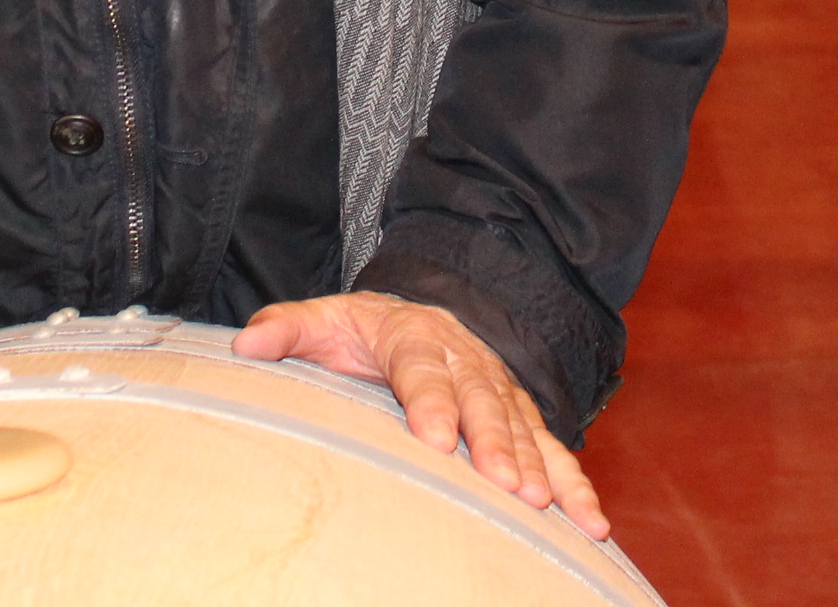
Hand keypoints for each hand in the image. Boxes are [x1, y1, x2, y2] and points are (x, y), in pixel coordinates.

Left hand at [232, 291, 608, 539]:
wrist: (422, 313)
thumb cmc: (365, 330)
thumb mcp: (323, 320)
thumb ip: (287, 329)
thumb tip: (247, 343)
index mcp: (414, 337)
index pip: (422, 370)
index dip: (429, 402)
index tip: (432, 437)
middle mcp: (466, 362)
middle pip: (482, 402)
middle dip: (494, 443)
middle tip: (503, 484)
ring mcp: (500, 390)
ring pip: (523, 427)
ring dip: (537, 467)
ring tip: (545, 506)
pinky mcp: (523, 417)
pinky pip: (554, 450)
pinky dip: (575, 486)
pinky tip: (591, 524)